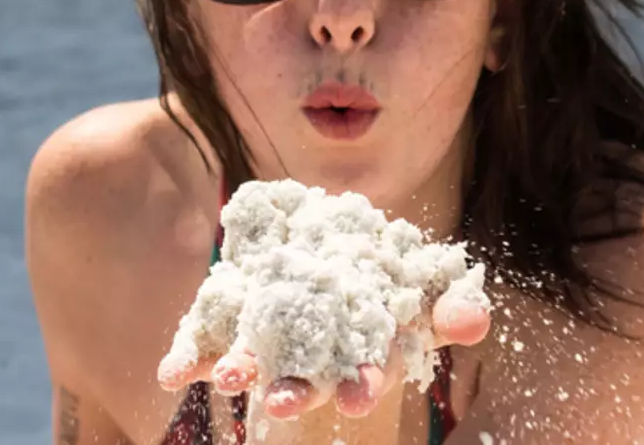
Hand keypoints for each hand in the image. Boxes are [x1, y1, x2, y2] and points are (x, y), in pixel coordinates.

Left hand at [158, 296, 489, 419]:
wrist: (322, 239)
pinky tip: (170, 373)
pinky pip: (204, 345)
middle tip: (281, 403)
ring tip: (223, 379)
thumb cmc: (385, 272)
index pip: (364, 372)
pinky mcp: (229, 324)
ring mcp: (269, 340)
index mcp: (362, 347)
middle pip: (306, 378)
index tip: (355, 399)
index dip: (360, 384)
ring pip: (254, 364)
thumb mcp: (425, 278)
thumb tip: (473, 321)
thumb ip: (450, 301)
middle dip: (295, 391)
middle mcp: (314, 353)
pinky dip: (187, 360)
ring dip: (240, 372)